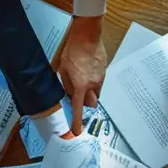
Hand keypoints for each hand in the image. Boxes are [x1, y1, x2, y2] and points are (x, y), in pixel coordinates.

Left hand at [59, 16, 107, 132]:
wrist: (87, 36)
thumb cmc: (72, 52)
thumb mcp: (63, 69)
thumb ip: (67, 84)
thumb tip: (71, 94)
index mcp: (81, 86)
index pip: (79, 108)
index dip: (78, 121)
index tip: (78, 131)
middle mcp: (93, 85)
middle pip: (92, 103)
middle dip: (86, 104)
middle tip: (79, 98)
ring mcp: (101, 78)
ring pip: (97, 93)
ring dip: (90, 93)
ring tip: (82, 81)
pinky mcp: (104, 71)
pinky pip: (99, 82)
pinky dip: (93, 82)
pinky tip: (87, 71)